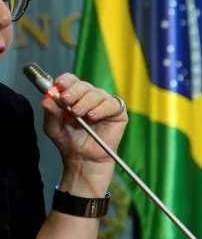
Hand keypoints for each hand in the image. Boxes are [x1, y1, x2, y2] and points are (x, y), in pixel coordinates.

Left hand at [42, 74, 125, 194]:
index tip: (59, 86)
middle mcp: (89, 97)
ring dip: (86, 102)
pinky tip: (93, 116)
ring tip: (79, 115)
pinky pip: (113, 103)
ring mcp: (104, 104)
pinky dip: (102, 108)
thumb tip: (46, 99)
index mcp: (73, 97)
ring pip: (98, 93)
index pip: (71, 80)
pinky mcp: (118, 112)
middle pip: (84, 85)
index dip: (65, 80)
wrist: (83, 158)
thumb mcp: (53, 128)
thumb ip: (50, 114)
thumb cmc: (69, 141)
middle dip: (74, 92)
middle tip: (67, 102)